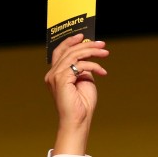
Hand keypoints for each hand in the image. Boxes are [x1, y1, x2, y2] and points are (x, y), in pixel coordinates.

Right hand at [45, 34, 108, 154]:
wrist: (78, 121)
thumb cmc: (82, 105)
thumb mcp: (84, 80)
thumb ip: (83, 68)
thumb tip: (89, 55)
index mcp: (55, 74)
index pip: (60, 51)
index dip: (70, 41)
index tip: (83, 36)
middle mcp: (52, 74)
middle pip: (69, 50)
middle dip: (87, 45)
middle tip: (102, 44)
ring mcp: (55, 76)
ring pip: (74, 55)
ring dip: (92, 52)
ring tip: (105, 53)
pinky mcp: (61, 79)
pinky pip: (80, 65)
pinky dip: (94, 66)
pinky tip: (102, 72)